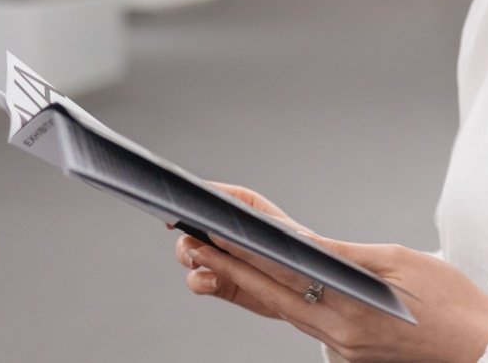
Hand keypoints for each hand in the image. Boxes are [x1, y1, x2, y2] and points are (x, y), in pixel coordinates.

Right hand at [172, 182, 306, 320]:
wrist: (311, 291)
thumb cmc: (301, 252)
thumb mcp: (281, 236)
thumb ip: (252, 234)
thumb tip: (222, 231)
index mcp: (244, 207)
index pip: (212, 196)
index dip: (192, 202)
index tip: (176, 212)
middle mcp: (228, 230)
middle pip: (192, 225)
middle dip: (185, 235)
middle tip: (192, 248)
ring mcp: (222, 256)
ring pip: (189, 252)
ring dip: (188, 258)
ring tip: (199, 264)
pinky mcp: (222, 281)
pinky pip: (199, 280)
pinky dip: (200, 282)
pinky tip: (213, 282)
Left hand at [174, 183, 487, 362]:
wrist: (484, 350)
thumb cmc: (453, 301)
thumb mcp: (402, 261)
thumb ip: (347, 255)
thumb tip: (302, 243)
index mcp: (351, 308)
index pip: (284, 272)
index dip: (244, 249)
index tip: (212, 227)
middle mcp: (339, 334)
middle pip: (271, 295)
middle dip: (227, 265)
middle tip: (190, 240)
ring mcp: (342, 348)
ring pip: (282, 310)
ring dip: (245, 283)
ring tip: (208, 257)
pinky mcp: (348, 354)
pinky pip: (305, 321)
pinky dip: (278, 298)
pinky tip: (257, 279)